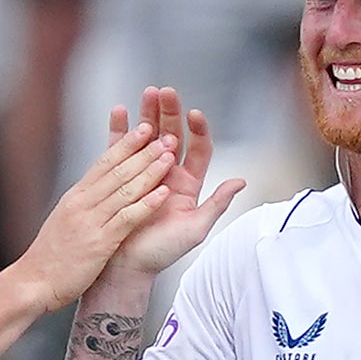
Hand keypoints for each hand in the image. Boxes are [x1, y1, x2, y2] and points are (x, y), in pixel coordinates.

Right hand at [14, 124, 175, 304]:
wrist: (33, 282)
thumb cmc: (50, 257)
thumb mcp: (64, 220)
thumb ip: (83, 203)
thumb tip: (98, 188)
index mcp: (76, 197)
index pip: (104, 162)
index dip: (126, 143)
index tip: (144, 129)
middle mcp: (82, 203)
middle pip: (117, 170)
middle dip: (143, 151)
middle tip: (165, 134)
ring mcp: (90, 221)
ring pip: (124, 189)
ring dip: (150, 171)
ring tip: (169, 156)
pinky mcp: (99, 242)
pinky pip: (126, 218)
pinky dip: (146, 204)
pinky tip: (163, 193)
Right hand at [106, 87, 248, 275]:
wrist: (128, 266)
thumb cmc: (162, 252)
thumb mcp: (196, 229)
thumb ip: (217, 204)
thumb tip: (240, 181)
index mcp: (188, 185)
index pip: (199, 149)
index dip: (198, 130)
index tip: (194, 114)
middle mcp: (167, 175)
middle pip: (173, 135)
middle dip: (170, 113)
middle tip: (166, 92)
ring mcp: (144, 173)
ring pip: (148, 136)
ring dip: (148, 114)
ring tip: (147, 93)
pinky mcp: (122, 176)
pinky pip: (120, 148)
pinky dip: (119, 129)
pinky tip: (120, 110)